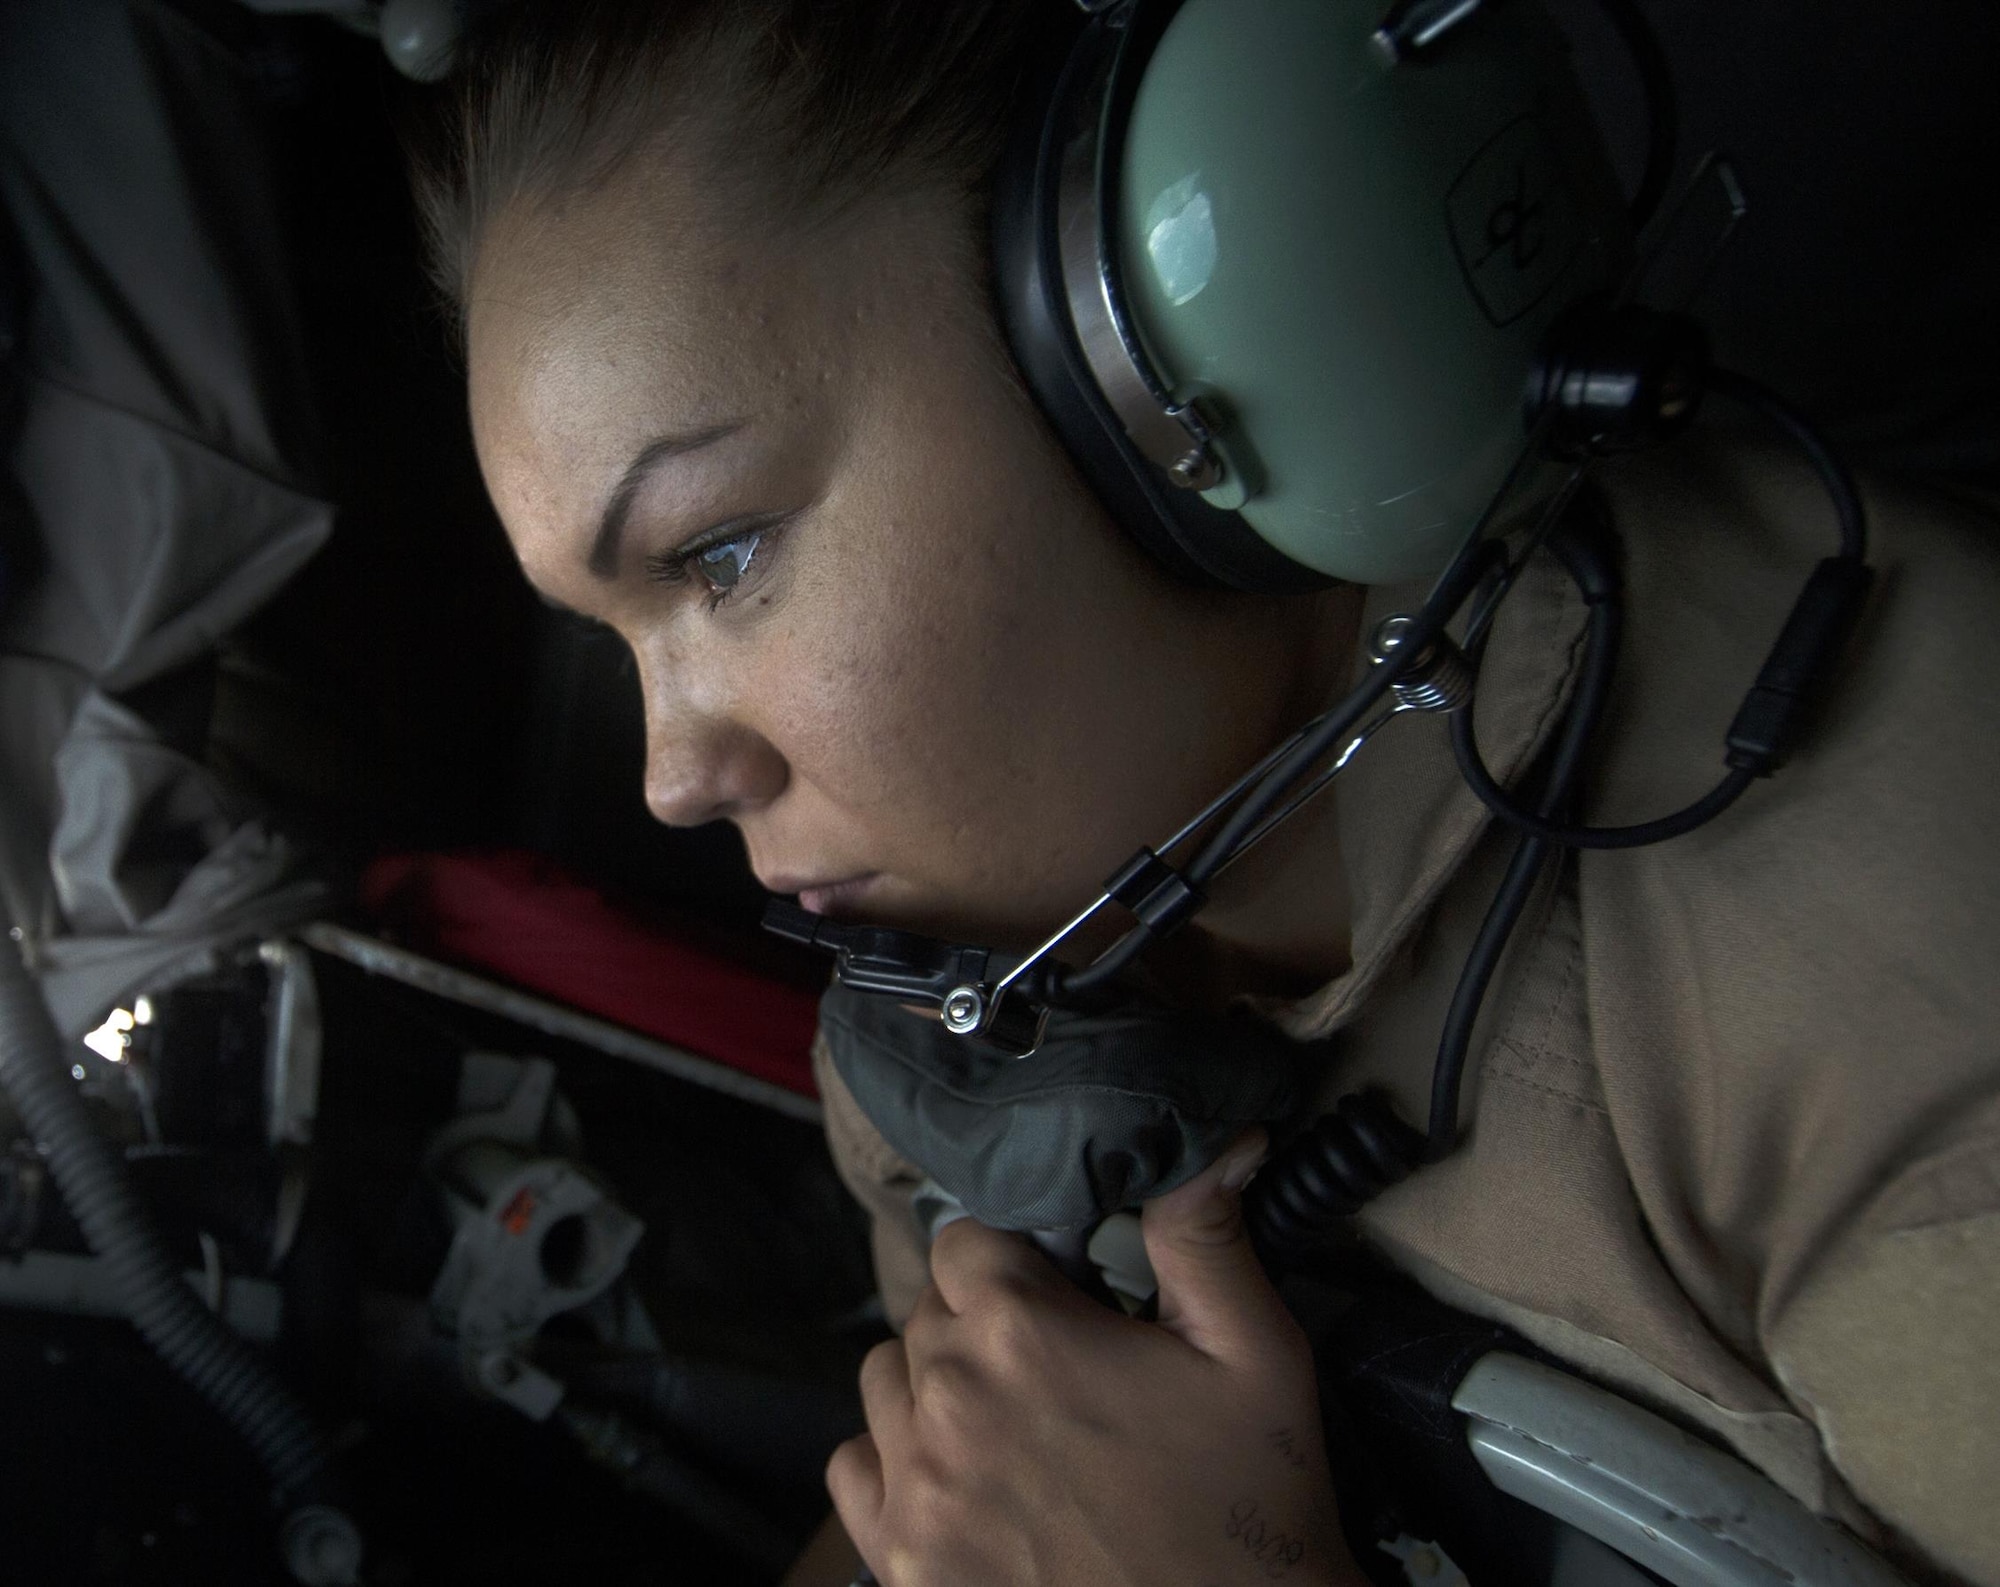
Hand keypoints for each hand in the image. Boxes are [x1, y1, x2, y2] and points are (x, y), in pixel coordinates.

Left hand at [827, 1133, 1362, 1586]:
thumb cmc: (1247, 1511)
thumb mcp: (1254, 1355)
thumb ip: (1206, 1237)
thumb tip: (1216, 1140)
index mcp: (1021, 1331)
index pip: (965, 1239)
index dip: (1017, 1258)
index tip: (1062, 1294)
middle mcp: (948, 1400)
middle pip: (929, 1309)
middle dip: (985, 1322)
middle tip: (1061, 1369)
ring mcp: (916, 1489)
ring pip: (887, 1383)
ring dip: (936, 1387)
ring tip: (1015, 1424)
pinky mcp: (901, 1562)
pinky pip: (855, 1470)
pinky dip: (897, 1464)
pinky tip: (966, 1478)